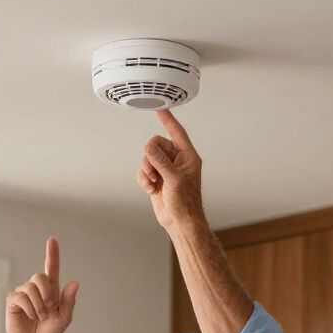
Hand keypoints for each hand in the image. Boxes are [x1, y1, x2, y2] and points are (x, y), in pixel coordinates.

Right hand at [5, 237, 78, 332]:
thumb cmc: (48, 332)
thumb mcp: (63, 318)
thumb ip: (69, 302)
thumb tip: (74, 282)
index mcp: (51, 290)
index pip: (52, 268)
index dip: (52, 254)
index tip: (52, 240)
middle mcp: (36, 288)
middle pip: (40, 276)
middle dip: (47, 292)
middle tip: (50, 308)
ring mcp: (23, 293)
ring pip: (30, 288)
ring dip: (39, 305)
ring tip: (40, 317)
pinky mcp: (13, 301)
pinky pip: (21, 297)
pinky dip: (30, 308)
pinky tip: (31, 317)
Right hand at [137, 110, 203, 230]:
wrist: (180, 222)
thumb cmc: (186, 204)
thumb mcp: (174, 179)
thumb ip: (161, 161)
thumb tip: (149, 146)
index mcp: (188, 157)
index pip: (177, 133)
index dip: (168, 120)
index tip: (161, 109)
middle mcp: (177, 161)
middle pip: (156, 145)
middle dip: (151, 158)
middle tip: (153, 172)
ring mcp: (166, 170)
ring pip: (148, 158)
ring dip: (146, 170)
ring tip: (153, 183)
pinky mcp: (157, 179)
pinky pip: (144, 170)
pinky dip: (144, 179)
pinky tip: (150, 189)